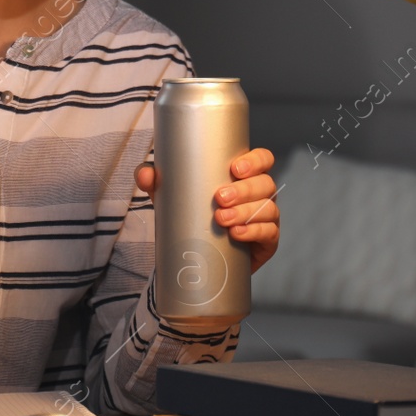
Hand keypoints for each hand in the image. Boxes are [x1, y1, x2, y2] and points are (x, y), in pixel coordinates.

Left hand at [135, 147, 278, 272]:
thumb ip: (155, 180)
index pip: (262, 159)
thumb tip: (146, 173)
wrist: (199, 256)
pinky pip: (270, 233)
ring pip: (268, 208)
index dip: (255, 160)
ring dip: (246, 212)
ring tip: (222, 219)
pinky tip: (237, 234)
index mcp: (243, 176)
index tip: (235, 168)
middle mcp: (259, 194)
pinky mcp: (267, 241)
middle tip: (219, 198)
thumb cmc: (191, 215)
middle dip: (244, 190)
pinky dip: (254, 231)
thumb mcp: (171, 195)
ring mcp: (266, 217)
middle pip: (265, 184)